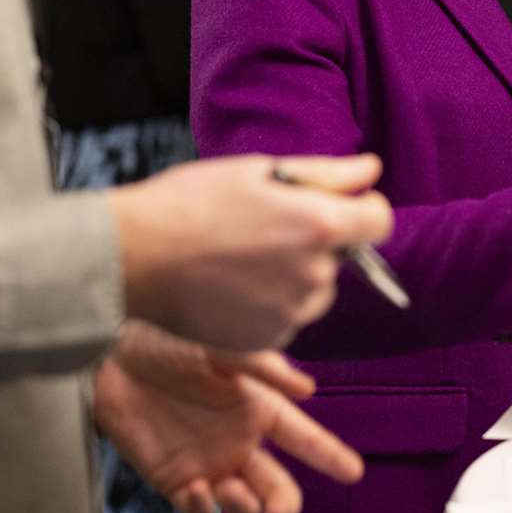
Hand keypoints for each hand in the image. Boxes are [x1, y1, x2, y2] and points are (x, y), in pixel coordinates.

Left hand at [94, 321, 361, 512]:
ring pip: (241, 505)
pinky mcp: (173, 478)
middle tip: (281, 512)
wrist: (112, 351)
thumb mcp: (222, 345)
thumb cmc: (171, 338)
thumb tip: (309, 390)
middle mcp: (239, 441)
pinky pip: (197, 509)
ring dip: (243, 508)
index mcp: (258, 407)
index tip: (354, 472)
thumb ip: (264, 368)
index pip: (303, 437)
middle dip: (284, 504)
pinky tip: (198, 489)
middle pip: (276, 485)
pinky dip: (202, 508)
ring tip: (230, 488)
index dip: (329, 454)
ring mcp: (207, 462)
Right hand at [110, 154, 391, 350]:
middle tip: (261, 228)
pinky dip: (269, 305)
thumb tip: (372, 171)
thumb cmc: (192, 203)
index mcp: (320, 225)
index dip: (361, 208)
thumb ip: (327, 174)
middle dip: (316, 241)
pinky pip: (287, 319)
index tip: (334, 203)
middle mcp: (316, 274)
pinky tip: (230, 286)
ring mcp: (293, 313)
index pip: (379, 220)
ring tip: (240, 258)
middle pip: (341, 257)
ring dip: (294, 275)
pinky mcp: (268, 342)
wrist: (133, 257)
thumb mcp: (259, 171)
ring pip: (314, 291)